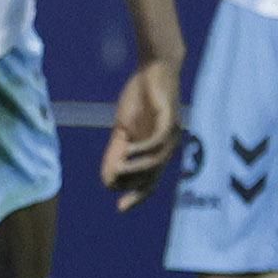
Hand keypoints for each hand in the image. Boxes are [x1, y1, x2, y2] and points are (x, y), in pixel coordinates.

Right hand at [99, 56, 183, 210]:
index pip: (150, 182)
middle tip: (114, 188)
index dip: (137, 196)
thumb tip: (106, 179)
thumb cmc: (140, 99)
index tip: (120, 207)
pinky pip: (158, 141)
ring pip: (156, 162)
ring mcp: (171, 135)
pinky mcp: (170, 120)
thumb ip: (116, 152)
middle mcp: (168, 148)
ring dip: (136, 168)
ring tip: (118, 169)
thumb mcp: (123, 129)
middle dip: (135, 187)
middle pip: (154, 177)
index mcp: (157, 152)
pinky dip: (142, 149)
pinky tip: (127, 149)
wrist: (153, 70)